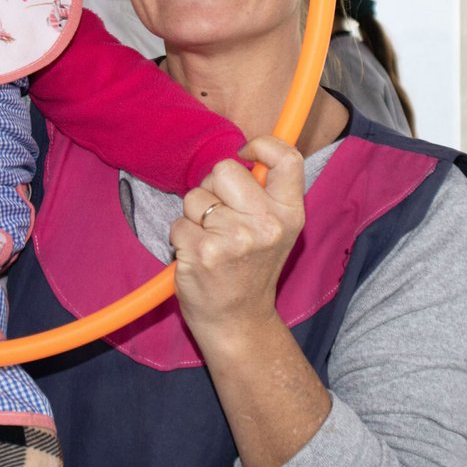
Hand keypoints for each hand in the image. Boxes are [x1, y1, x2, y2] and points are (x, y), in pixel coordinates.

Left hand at [168, 136, 305, 341]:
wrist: (237, 321)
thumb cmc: (251, 269)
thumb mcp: (275, 230)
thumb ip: (266, 192)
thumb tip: (248, 150)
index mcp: (290, 214)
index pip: (286, 158)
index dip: (262, 145)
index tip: (246, 153)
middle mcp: (267, 224)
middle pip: (225, 169)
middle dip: (213, 187)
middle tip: (220, 217)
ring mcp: (234, 238)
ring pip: (195, 196)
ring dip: (194, 216)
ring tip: (211, 242)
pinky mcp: (203, 252)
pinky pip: (177, 223)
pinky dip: (181, 237)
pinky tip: (198, 256)